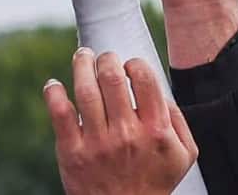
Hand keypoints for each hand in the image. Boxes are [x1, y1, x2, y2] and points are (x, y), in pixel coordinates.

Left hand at [45, 50, 197, 194]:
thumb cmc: (152, 181)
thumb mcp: (183, 156)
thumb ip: (177, 121)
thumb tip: (159, 91)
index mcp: (156, 131)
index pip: (145, 79)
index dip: (133, 63)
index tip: (127, 66)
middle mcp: (127, 134)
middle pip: (111, 78)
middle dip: (105, 59)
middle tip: (101, 57)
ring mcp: (98, 143)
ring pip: (86, 90)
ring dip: (81, 65)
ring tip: (81, 57)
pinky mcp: (72, 151)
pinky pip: (60, 113)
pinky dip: (54, 92)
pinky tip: (54, 84)